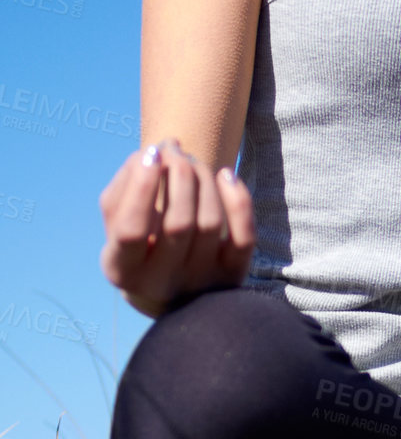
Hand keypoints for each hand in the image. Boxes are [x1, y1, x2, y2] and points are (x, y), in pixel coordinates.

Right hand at [98, 138, 254, 318]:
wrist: (171, 288)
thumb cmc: (138, 240)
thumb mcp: (118, 219)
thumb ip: (124, 186)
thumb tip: (154, 153)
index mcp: (123, 269)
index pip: (132, 230)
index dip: (142, 189)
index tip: (152, 153)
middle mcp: (162, 282)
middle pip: (179, 224)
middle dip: (180, 177)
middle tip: (176, 151)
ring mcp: (201, 280)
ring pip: (211, 224)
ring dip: (205, 181)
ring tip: (193, 160)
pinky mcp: (233, 275)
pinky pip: (245, 237)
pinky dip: (239, 201)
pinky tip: (226, 175)